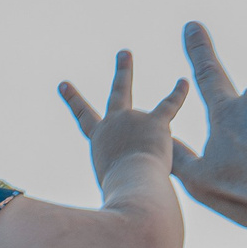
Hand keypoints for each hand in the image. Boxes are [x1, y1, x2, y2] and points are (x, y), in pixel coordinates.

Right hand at [58, 51, 187, 189]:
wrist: (130, 185)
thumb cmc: (120, 193)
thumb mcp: (109, 186)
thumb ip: (118, 180)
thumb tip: (129, 193)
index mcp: (99, 140)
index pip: (84, 118)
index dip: (73, 101)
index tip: (63, 84)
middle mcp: (114, 124)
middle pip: (118, 93)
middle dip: (123, 73)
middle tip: (125, 54)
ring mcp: (134, 120)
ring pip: (149, 115)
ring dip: (151, 125)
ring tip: (150, 130)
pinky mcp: (155, 124)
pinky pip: (169, 106)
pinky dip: (177, 95)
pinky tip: (183, 83)